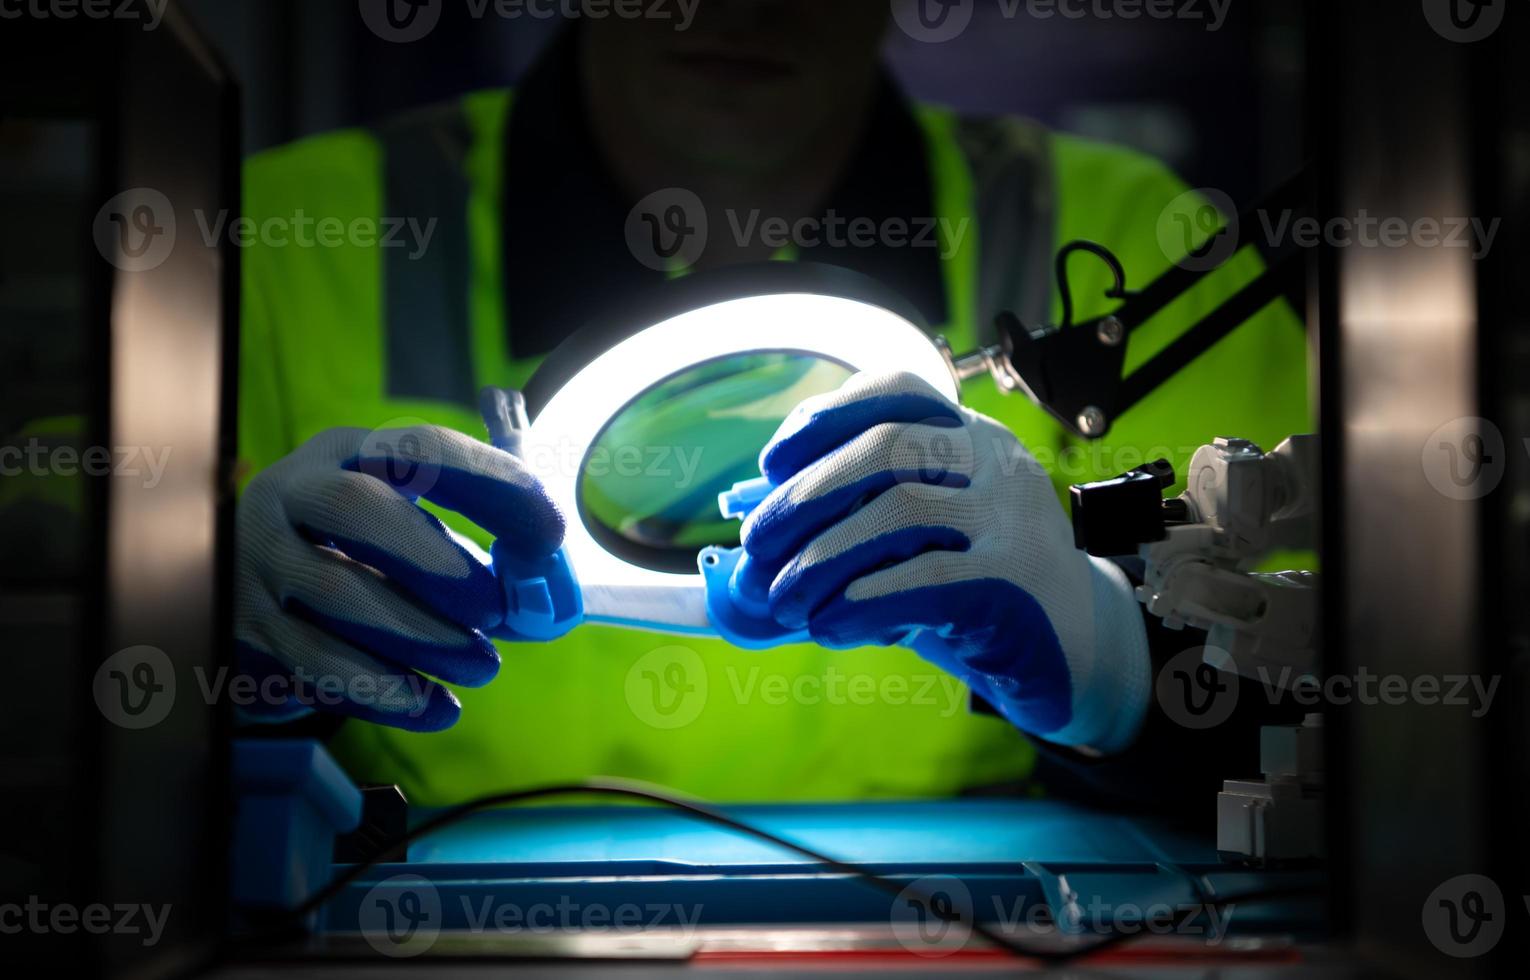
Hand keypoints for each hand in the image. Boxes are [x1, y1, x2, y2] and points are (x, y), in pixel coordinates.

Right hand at [234, 425, 563, 730]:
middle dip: (438, 560)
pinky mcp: (244, 634)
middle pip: (355, 508)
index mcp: (346, 455)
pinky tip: (436, 708)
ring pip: (338, 595)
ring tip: (480, 667)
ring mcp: (256, 564)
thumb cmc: (363, 561)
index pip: (418, 448)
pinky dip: (387, 692)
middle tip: (496, 610)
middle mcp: (288, 495)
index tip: (550, 530)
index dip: (490, 484)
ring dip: (425, 638)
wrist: (256, 607)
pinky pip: (317, 666)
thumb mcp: (415, 536)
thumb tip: (547, 606)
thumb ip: (483, 562)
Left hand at [739, 371, 1150, 752]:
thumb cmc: (978, 594)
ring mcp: (1011, 519)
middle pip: (888, 449)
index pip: (896, 393)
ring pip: (899, 512)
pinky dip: (862, 602)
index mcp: (971, 438)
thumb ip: (853, 525)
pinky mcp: (1015, 582)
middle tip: (756, 544)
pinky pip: (926, 579)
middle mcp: (996, 464)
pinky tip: (828, 626)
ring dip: (821, 558)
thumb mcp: (916, 545)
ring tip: (782, 599)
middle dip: (806, 495)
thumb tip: (751, 524)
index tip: (771, 465)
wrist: (1073, 658)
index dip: (824, 417)